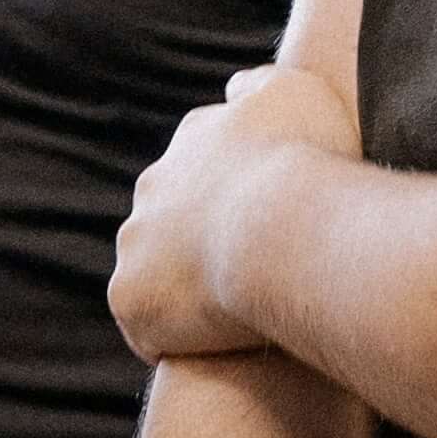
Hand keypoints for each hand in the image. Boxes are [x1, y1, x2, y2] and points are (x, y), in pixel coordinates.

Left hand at [110, 63, 358, 360]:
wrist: (280, 228)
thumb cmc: (305, 162)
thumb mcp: (297, 91)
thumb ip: (262, 84)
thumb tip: (234, 86)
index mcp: (193, 142)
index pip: (205, 166)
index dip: (237, 196)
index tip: (269, 221)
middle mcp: (151, 187)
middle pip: (171, 218)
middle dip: (202, 241)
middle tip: (255, 273)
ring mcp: (135, 246)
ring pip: (154, 272)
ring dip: (185, 291)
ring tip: (234, 320)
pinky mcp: (131, 300)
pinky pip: (148, 328)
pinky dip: (174, 338)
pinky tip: (212, 353)